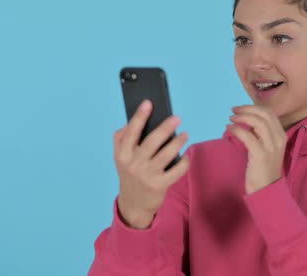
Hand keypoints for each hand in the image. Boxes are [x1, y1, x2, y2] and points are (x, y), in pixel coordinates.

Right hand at [114, 100, 189, 228]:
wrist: (133, 203)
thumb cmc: (130, 172)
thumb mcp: (120, 157)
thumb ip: (121, 138)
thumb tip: (134, 120)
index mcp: (123, 154)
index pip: (131, 132)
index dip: (139, 116)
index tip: (148, 103)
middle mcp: (134, 164)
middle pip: (151, 141)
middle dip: (165, 128)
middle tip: (177, 118)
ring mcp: (147, 175)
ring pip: (166, 155)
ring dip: (177, 143)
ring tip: (185, 134)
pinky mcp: (159, 185)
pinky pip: (176, 171)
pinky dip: (183, 163)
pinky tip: (185, 156)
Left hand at [228, 105, 286, 193]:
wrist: (266, 189)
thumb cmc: (263, 169)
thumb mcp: (266, 148)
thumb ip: (260, 134)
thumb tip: (247, 120)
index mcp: (281, 135)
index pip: (269, 113)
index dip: (253, 107)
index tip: (240, 108)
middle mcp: (279, 138)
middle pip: (264, 114)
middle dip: (247, 109)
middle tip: (233, 110)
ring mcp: (271, 146)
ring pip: (258, 122)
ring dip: (242, 117)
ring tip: (231, 119)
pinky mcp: (260, 154)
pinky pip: (247, 136)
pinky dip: (236, 130)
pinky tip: (229, 130)